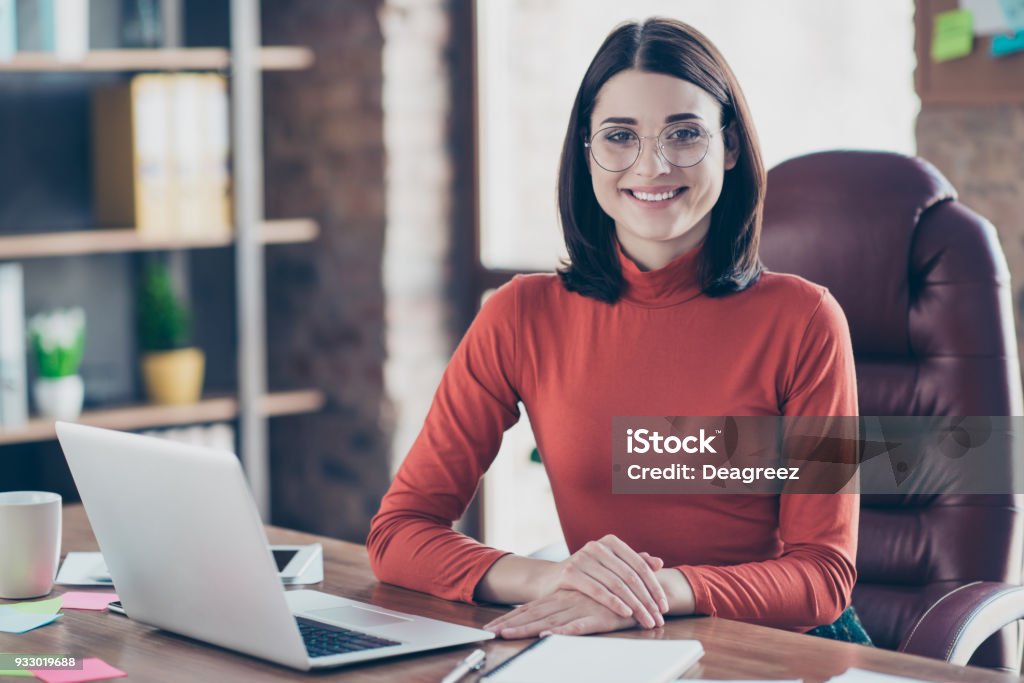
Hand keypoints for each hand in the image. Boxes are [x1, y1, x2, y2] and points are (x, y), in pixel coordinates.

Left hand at [483, 589, 636, 638]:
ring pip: (549, 621)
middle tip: (489, 632)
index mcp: (563, 597)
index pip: (532, 607)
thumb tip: (546, 622)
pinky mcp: (598, 618)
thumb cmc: (613, 599)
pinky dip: (563, 631)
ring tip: (506, 635)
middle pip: (534, 614)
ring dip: (527, 629)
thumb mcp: (586, 603)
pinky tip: (548, 635)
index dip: (511, 616)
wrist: (643, 592)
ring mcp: (582, 609)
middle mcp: (568, 601)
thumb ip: (568, 610)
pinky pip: (578, 626)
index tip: (491, 625)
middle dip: (511, 624)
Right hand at [537, 535, 667, 628]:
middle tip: (658, 619)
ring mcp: (582, 557)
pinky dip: (614, 602)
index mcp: (610, 542)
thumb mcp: (610, 566)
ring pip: (616, 584)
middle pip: (630, 576)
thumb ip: (633, 563)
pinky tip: (626, 613)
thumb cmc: (586, 574)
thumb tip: (659, 562)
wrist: (549, 579)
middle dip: (647, 600)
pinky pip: (598, 590)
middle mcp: (597, 546)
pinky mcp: (570, 572)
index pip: (640, 565)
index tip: (664, 606)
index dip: (654, 586)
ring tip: (646, 621)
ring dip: (635, 605)